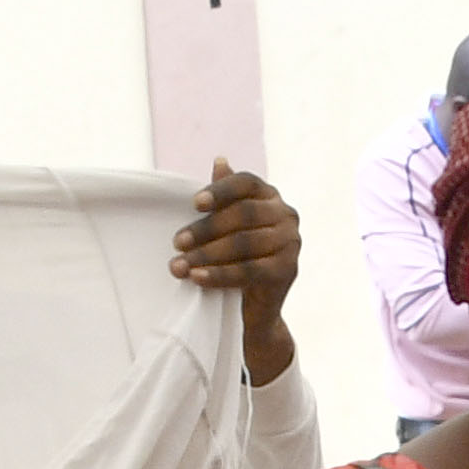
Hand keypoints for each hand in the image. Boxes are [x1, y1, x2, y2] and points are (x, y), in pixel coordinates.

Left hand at [172, 159, 304, 371]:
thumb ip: (225, 197)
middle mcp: (286, 215)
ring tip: (179, 266)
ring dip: (207, 255)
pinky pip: (249, 270)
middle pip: (243, 214)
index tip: (194, 203)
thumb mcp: (228, 225)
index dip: (220, 190)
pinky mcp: (288, 270)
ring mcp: (291, 243)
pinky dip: (220, 275)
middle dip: (206, 229)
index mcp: (270, 196)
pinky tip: (197, 278)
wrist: (256, 307)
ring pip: (244, 244)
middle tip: (177, 243)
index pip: (245, 183)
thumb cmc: (238, 258)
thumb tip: (220, 160)